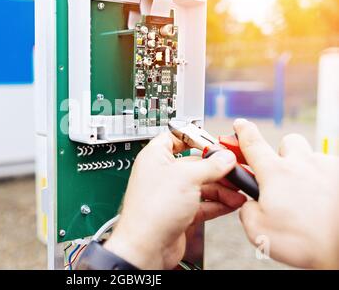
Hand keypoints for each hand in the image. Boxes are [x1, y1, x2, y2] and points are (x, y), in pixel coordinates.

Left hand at [104, 132, 246, 269]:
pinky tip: (232, 203)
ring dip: (221, 188)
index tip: (213, 143)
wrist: (146, 246)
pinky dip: (217, 203)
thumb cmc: (152, 210)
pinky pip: (202, 204)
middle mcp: (162, 174)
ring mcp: (171, 194)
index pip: (174, 137)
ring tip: (238, 191)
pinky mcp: (179, 213)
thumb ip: (210, 165)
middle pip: (194, 163)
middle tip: (235, 170)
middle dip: (216, 168)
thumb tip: (225, 157)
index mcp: (155, 157)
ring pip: (201, 185)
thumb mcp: (187, 177)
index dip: (194, 138)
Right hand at [235, 119, 338, 268]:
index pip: (253, 143)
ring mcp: (326, 167)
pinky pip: (331, 170)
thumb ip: (246, 210)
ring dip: (306, 170)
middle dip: (283, 154)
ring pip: (312, 157)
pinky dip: (325, 182)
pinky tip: (324, 201)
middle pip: (288, 142)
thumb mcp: (257, 230)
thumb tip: (251, 204)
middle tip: (283, 175)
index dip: (243, 131)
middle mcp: (301, 164)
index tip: (240, 124)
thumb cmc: (302, 241)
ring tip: (308, 195)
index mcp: (275, 173)